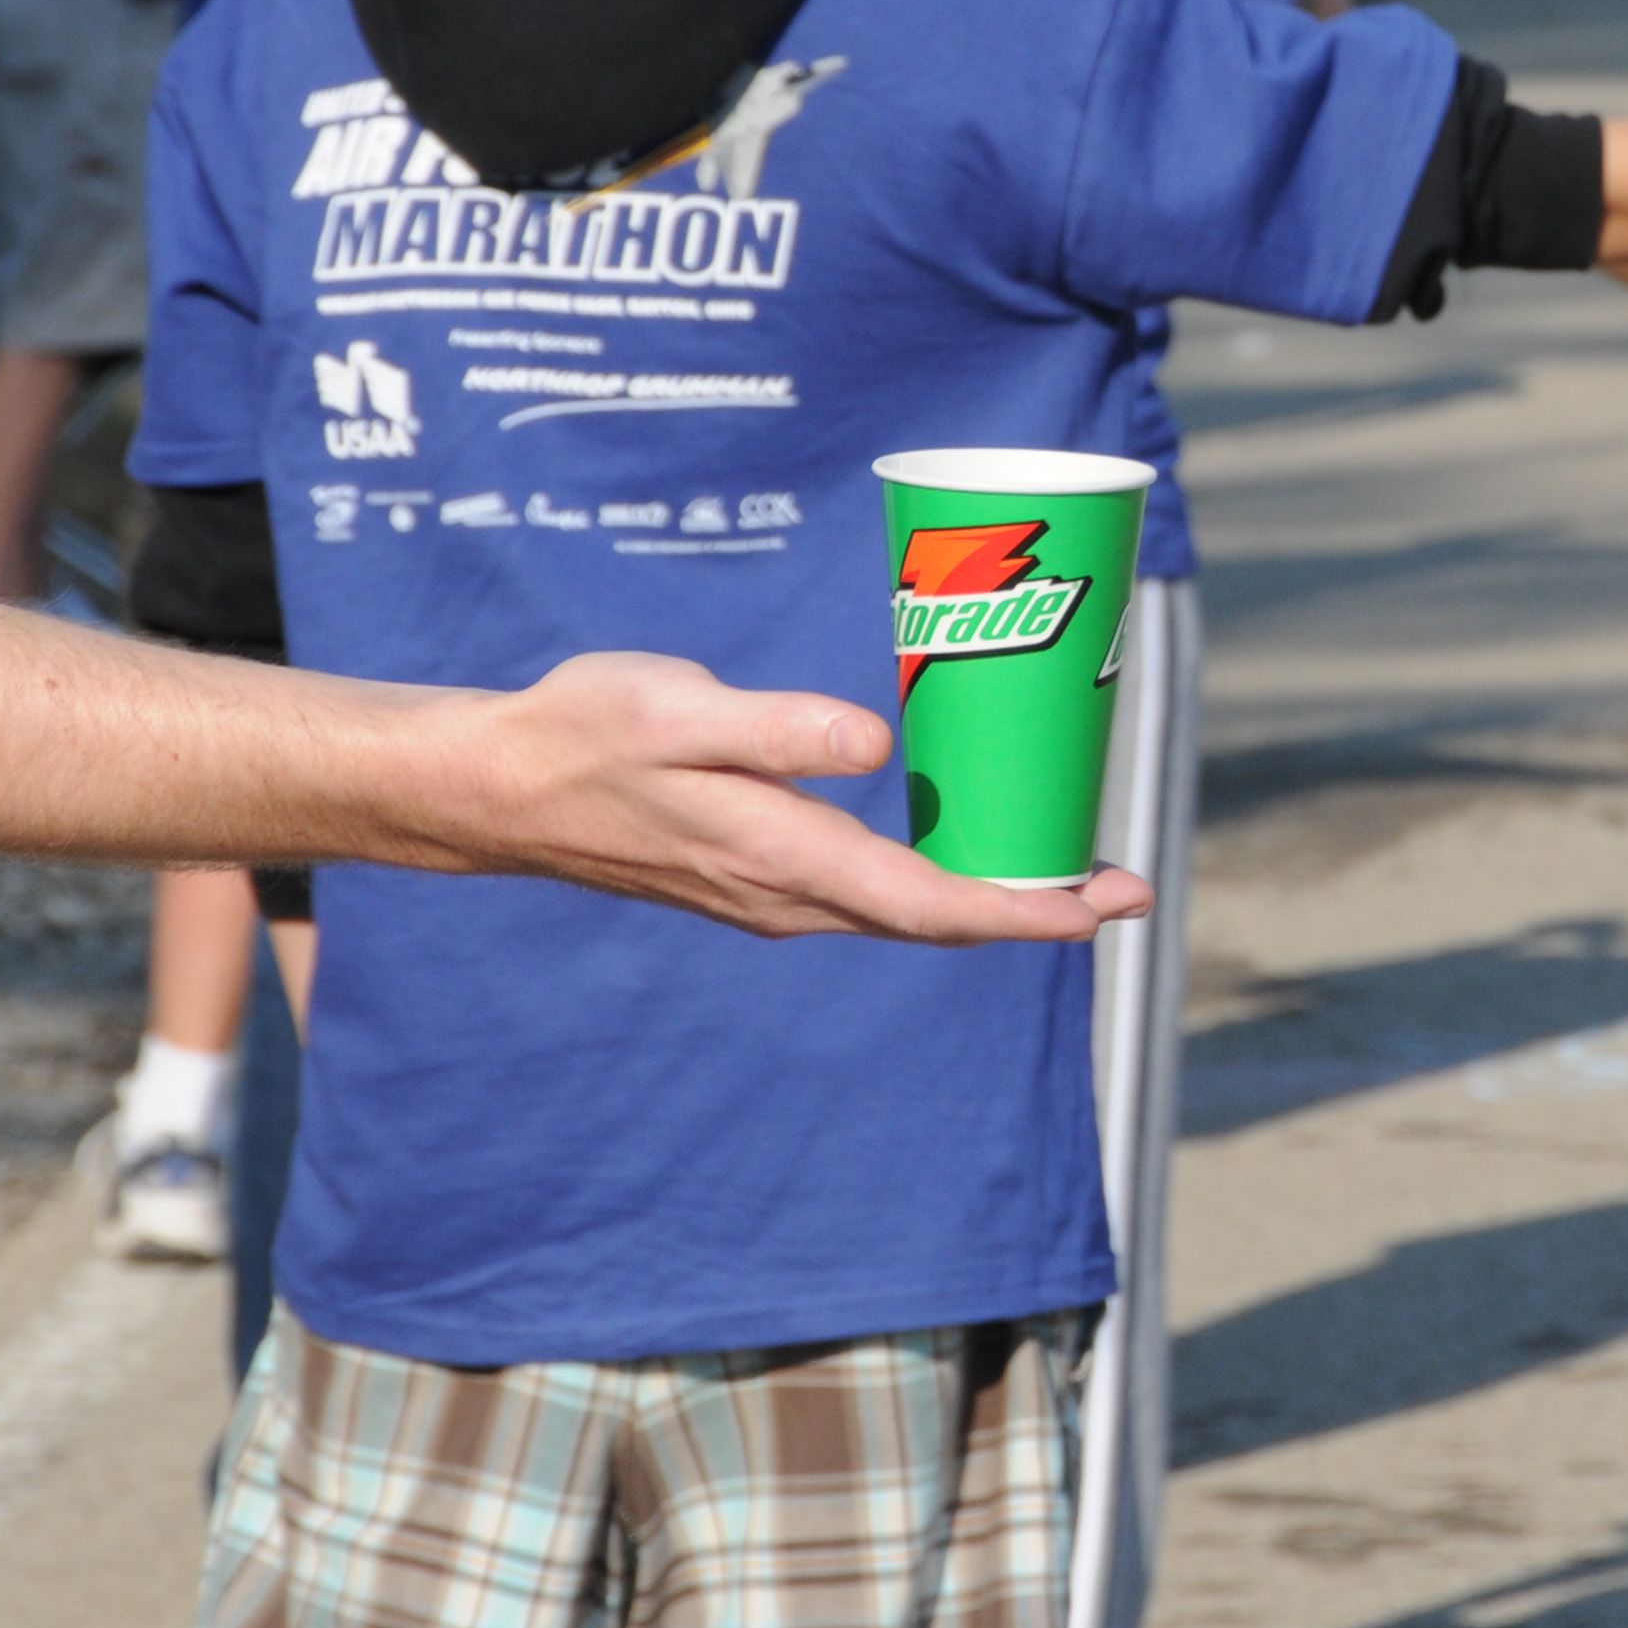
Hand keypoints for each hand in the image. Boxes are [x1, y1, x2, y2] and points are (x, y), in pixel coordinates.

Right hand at [436, 654, 1147, 943]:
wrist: (502, 785)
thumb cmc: (587, 732)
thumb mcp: (678, 709)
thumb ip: (775, 728)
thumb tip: (872, 742)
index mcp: (785, 856)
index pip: (929, 902)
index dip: (1021, 911)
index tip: (1101, 909)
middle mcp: (790, 894)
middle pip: (936, 918)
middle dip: (1035, 908)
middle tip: (1125, 886)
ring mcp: (775, 894)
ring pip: (906, 908)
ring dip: (990, 895)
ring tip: (1069, 863)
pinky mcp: (760, 875)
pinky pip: (872, 890)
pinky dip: (937, 877)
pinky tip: (964, 839)